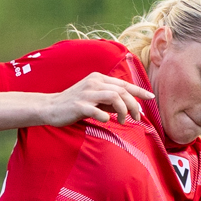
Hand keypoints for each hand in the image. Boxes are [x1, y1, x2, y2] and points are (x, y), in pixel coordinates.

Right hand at [40, 73, 154, 128]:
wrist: (50, 107)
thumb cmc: (75, 104)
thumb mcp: (94, 98)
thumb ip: (110, 99)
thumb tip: (128, 105)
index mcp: (98, 78)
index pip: (124, 83)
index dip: (139, 90)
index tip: (150, 97)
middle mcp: (94, 82)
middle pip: (122, 91)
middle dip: (134, 105)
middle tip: (137, 118)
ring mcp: (86, 93)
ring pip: (115, 97)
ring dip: (123, 111)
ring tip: (123, 121)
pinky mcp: (79, 105)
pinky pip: (98, 111)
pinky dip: (106, 117)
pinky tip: (106, 121)